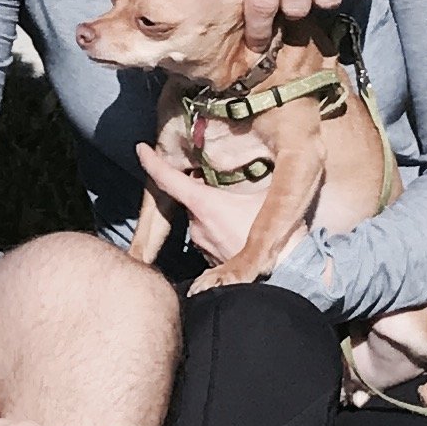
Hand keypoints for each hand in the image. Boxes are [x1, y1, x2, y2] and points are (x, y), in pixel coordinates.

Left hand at [136, 134, 273, 273]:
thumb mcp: (269, 197)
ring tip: (242, 214)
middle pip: (192, 199)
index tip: (141, 149)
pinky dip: (220, 232)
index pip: (168, 179)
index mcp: (204, 205)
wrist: (285, 276)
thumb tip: (256, 160)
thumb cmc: (277, 236)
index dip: (152, 162)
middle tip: (228, 186)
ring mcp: (202, 247)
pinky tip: (243, 234)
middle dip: (204, 192)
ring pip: (201, 220)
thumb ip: (254, 177)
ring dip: (214, 214)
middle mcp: (196, 226)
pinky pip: (210, 239)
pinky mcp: (211, 264)